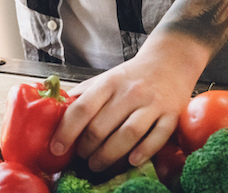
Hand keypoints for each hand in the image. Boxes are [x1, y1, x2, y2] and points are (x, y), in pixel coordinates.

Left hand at [50, 39, 204, 171]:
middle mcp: (130, 92)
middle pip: (102, 126)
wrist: (168, 63)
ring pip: (128, 134)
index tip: (56, 147)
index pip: (82, 108)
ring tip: (97, 164)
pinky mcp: (171, 115)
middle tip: (80, 158)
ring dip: (109, 155)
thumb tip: (57, 111)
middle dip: (86, 147)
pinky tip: (131, 162)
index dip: (67, 130)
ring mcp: (152, 104)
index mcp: (108, 82)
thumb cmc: (131, 76)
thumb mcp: (105, 79)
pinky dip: (143, 152)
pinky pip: (157, 138)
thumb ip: (84, 95)